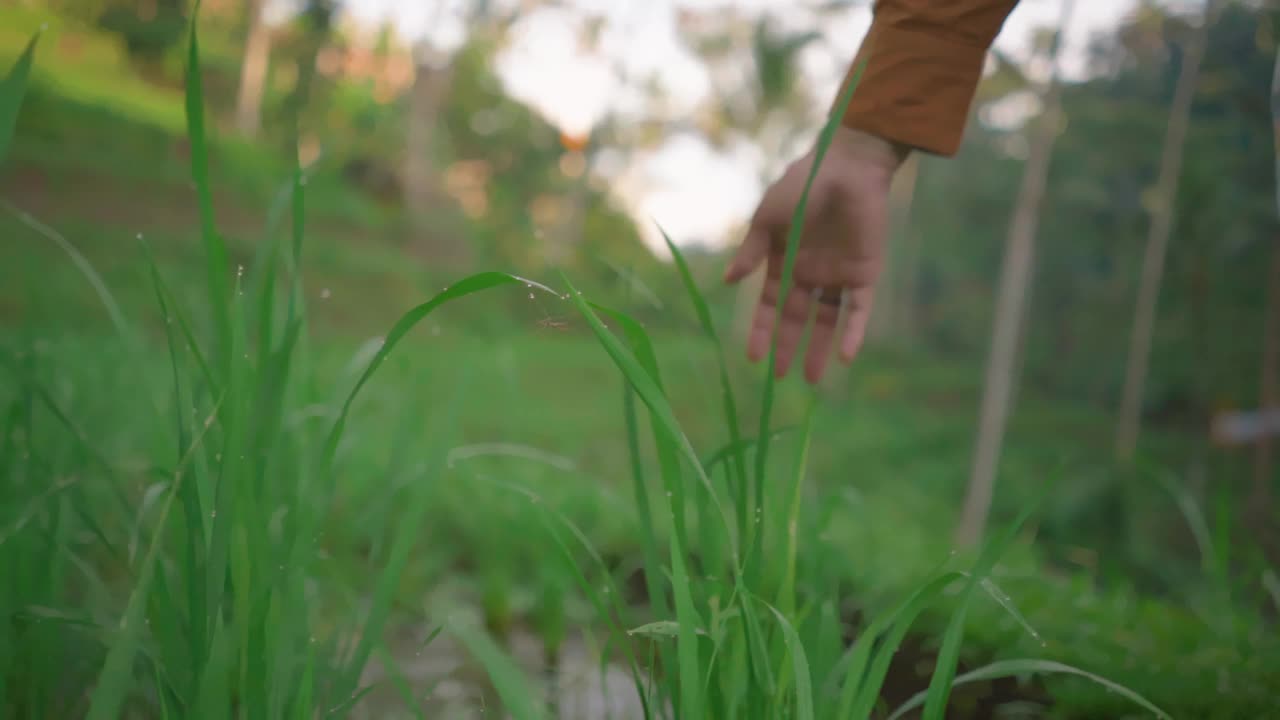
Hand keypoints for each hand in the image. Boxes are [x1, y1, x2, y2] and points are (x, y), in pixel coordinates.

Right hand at [724, 126, 907, 383]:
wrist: (847, 166)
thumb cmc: (802, 185)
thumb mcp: (768, 218)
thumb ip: (752, 251)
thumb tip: (729, 282)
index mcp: (784, 262)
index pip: (771, 306)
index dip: (762, 331)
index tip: (754, 358)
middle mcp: (810, 273)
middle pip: (797, 319)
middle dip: (788, 347)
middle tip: (781, 378)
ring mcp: (838, 275)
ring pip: (827, 321)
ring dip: (819, 348)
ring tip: (811, 378)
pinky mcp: (865, 273)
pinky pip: (859, 309)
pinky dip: (854, 332)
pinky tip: (845, 356)